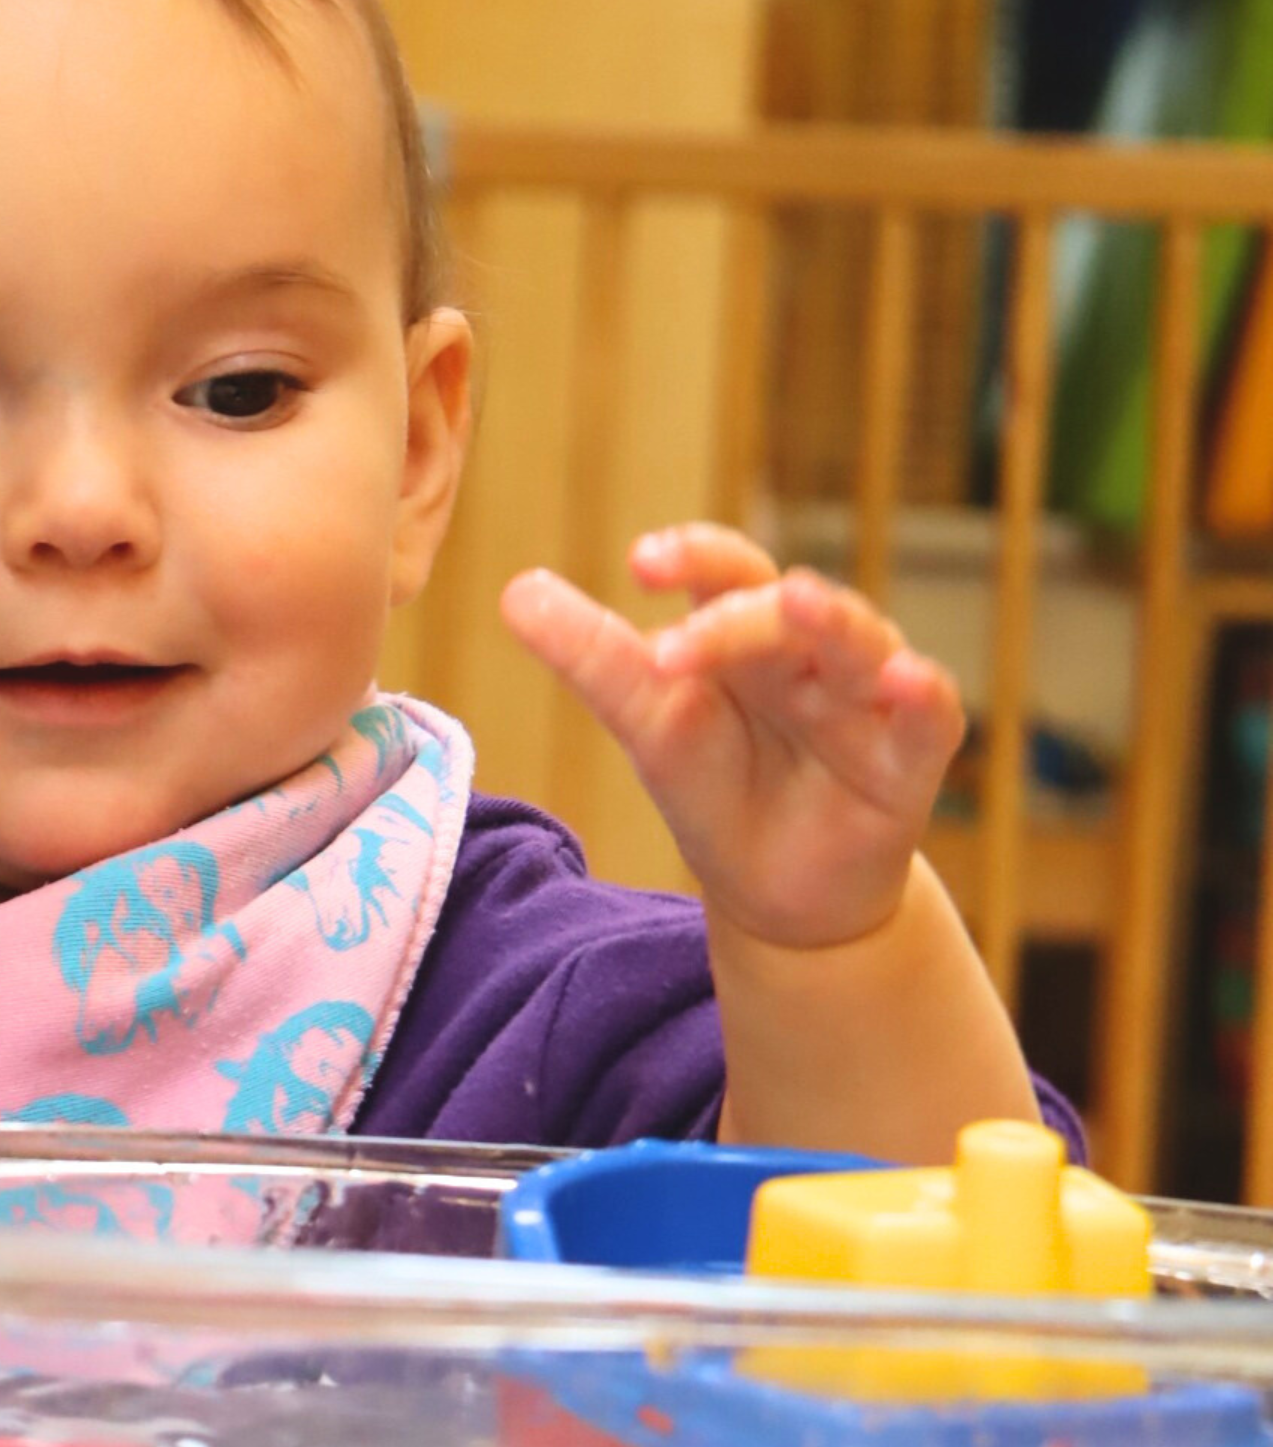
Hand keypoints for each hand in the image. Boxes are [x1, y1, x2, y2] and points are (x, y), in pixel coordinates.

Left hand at [500, 522, 964, 950]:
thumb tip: (516, 590)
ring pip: (859, 640)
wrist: (773, 891)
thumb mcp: (648, 723)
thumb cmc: (716, 786)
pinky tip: (906, 679)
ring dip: (833, 619)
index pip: (726, 570)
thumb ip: (592, 658)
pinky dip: (921, 692)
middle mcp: (811, 650)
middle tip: (672, 647)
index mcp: (746, 630)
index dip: (693, 555)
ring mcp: (866, 696)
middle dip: (736, 615)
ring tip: (798, 602)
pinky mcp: (910, 755)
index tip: (638, 562)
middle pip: (783, 608)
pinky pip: (929, 713)